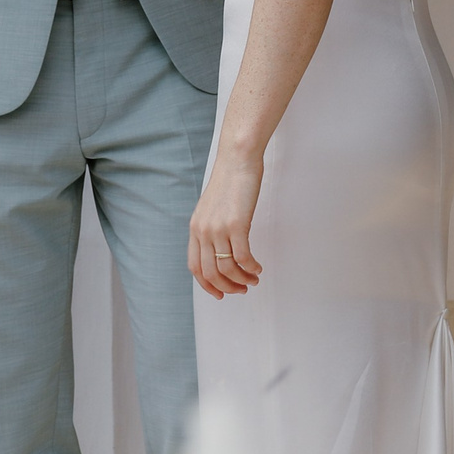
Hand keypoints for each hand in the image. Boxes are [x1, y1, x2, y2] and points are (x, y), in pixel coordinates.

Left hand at [189, 154, 263, 297]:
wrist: (237, 160)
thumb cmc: (230, 181)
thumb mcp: (213, 207)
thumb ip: (212, 227)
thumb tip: (222, 247)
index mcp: (195, 229)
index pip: (196, 267)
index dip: (208, 285)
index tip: (221, 293)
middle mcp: (203, 231)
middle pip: (211, 272)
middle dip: (227, 287)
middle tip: (243, 290)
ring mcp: (218, 229)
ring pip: (227, 268)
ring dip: (242, 279)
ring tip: (254, 279)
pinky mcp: (236, 224)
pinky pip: (243, 256)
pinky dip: (251, 267)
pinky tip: (258, 268)